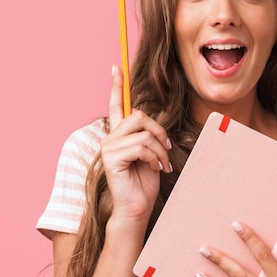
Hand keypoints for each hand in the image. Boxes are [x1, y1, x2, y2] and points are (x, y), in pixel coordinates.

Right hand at [99, 65, 171, 223]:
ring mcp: (109, 148)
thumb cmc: (145, 182)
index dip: (117, 86)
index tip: (116, 67)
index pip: (117, 105)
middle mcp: (111, 138)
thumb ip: (149, 135)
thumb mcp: (152, 153)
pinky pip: (142, 146)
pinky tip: (156, 169)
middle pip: (139, 115)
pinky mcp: (111, 158)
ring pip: (144, 132)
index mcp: (120, 135)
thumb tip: (152, 122)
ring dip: (160, 149)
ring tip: (162, 164)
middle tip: (167, 150)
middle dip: (160, 132)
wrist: (138, 208)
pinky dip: (155, 157)